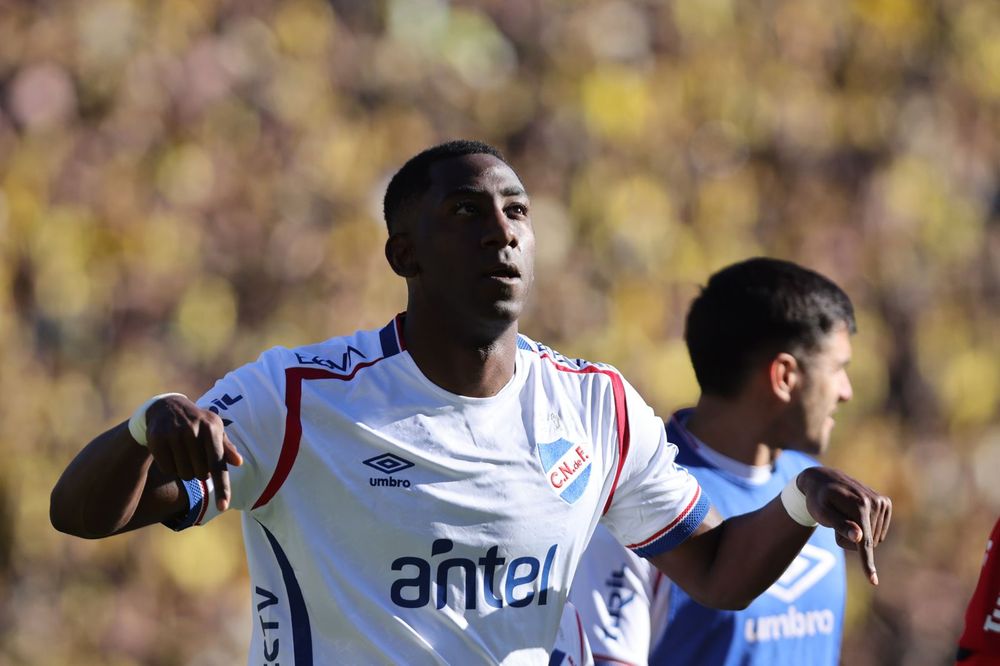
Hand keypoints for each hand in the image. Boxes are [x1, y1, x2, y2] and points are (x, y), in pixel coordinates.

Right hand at [145, 395, 242, 510]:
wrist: (166, 408)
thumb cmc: (197, 423)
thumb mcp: (214, 430)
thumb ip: (226, 447)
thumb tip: (239, 462)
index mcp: (212, 428)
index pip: (218, 463)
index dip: (222, 486)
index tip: (224, 506)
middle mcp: (193, 430)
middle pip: (201, 474)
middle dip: (199, 472)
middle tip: (195, 457)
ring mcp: (174, 434)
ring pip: (184, 474)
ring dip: (185, 471)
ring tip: (183, 454)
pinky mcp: (157, 439)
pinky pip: (168, 470)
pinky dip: (171, 468)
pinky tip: (170, 452)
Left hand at [797, 466, 891, 585]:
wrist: (823, 479)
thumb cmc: (818, 499)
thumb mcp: (821, 513)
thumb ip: (840, 525)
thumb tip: (860, 537)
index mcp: (860, 506)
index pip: (865, 542)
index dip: (867, 564)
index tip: (873, 581)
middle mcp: (875, 503)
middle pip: (869, 542)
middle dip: (852, 540)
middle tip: (836, 521)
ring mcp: (882, 502)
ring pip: (875, 538)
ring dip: (859, 534)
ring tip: (844, 516)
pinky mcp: (885, 503)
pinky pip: (879, 530)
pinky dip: (867, 528)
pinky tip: (855, 515)